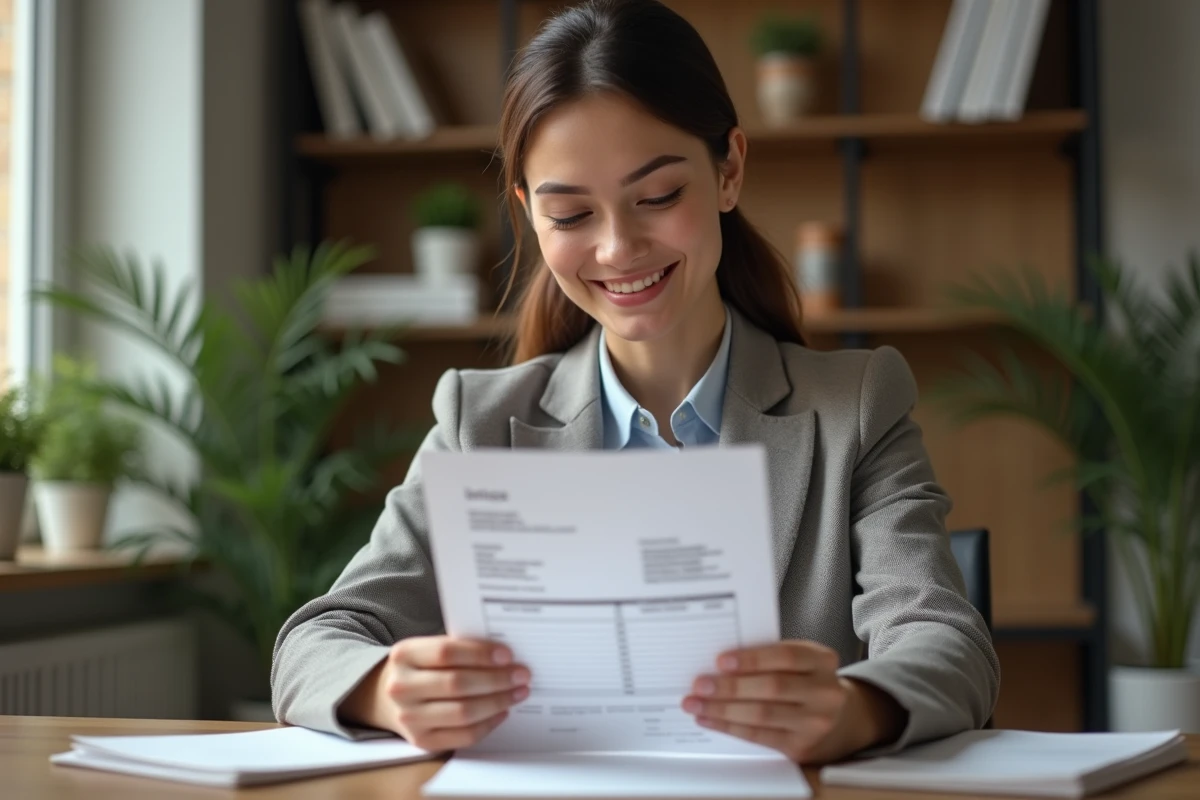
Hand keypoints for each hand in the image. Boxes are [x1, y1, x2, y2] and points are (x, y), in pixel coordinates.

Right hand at [342, 636, 529, 750]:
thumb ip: (459, 649)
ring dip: (497, 702)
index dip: (480, 654)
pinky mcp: (422, 741)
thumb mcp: (427, 649)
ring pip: (463, 712)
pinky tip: (502, 712)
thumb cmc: (420, 667)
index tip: (507, 655)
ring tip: (518, 693)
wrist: (385, 697)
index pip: (446, 652)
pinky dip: (488, 724)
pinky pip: (463, 736)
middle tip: (522, 675)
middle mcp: (401, 687)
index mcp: (404, 655)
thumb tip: (505, 656)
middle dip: (497, 679)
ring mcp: (409, 717)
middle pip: (457, 684)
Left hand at [681, 641, 905, 763]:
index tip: (721, 660)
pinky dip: (730, 726)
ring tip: (695, 703)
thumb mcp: (802, 662)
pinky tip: (709, 718)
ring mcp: (816, 722)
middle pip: (772, 688)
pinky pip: (759, 736)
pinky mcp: (802, 747)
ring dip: (722, 709)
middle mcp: (825, 692)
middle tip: (700, 683)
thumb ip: (771, 657)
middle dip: (730, 687)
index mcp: (823, 661)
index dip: (752, 659)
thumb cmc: (807, 682)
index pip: (786, 656)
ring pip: (762, 714)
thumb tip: (720, 662)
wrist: (842, 720)